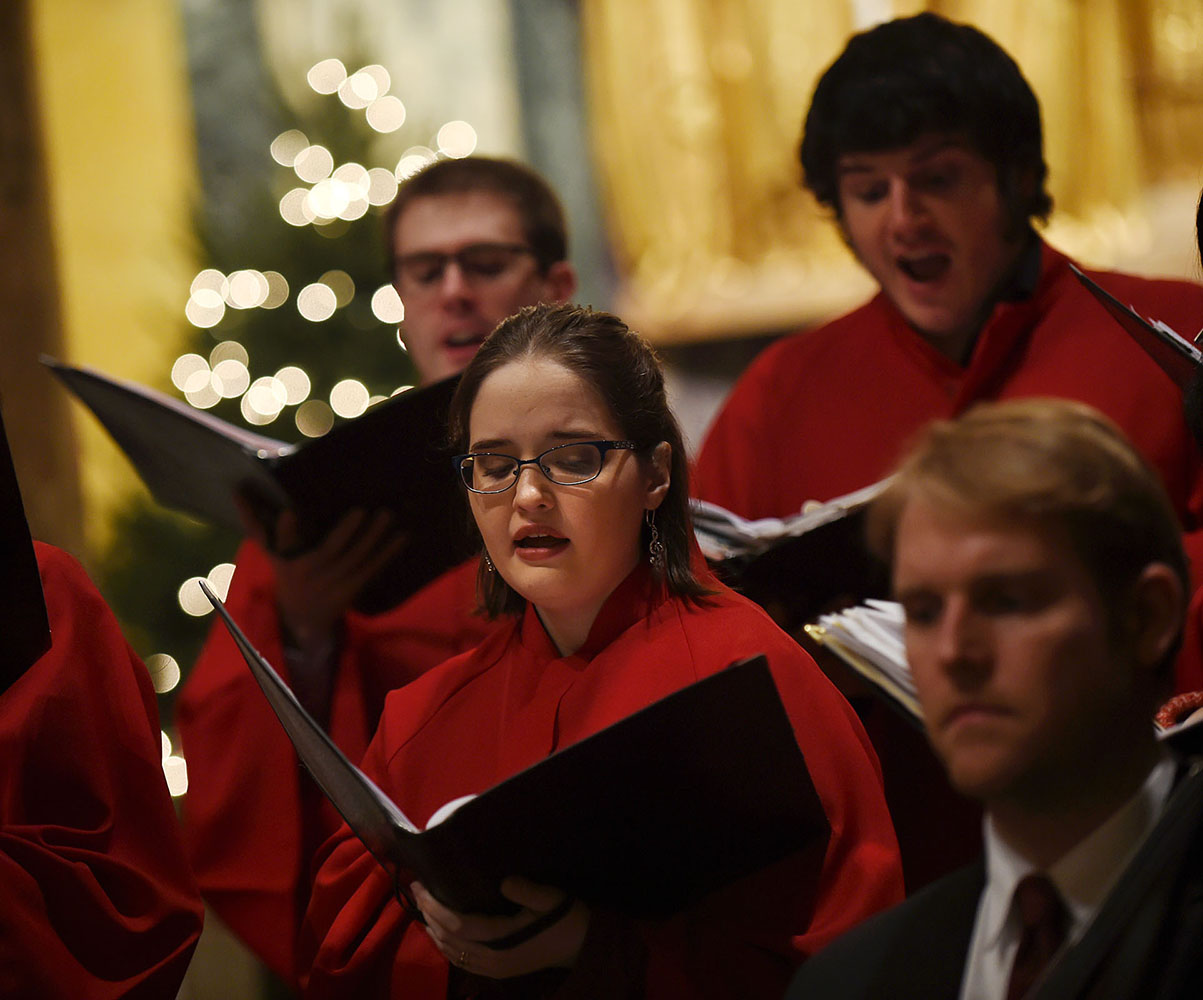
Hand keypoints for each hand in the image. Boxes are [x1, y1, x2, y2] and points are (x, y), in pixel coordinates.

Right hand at [235, 496, 406, 648]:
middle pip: (329, 551)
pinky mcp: (353, 588)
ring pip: (355, 559)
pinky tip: (403, 535)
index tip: (291, 513)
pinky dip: (388, 553)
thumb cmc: (285, 573)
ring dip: (373, 538)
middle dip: (346, 532)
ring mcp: (333, 583)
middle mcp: (308, 573)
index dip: (286, 531)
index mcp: (285, 560)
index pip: (282, 544)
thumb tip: (237, 487)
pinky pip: (372, 569)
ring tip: (387, 514)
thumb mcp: (267, 551)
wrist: (303, 619)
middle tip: (362, 509)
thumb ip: (254, 521)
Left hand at [412, 877, 589, 978]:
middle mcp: (492, 960)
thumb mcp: (551, 898)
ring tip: (421, 907)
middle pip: (450, 939)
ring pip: (452, 952)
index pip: (458, 925)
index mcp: (502, 941)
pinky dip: (445, 945)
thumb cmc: (564, 917)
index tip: (422, 886)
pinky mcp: (496, 970)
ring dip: (433, 930)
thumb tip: (503, 882)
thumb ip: (528, 891)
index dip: (436, 907)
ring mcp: (493, 968)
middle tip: (416, 889)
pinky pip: (461, 960)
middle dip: (429, 914)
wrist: (581, 945)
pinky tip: (439, 933)